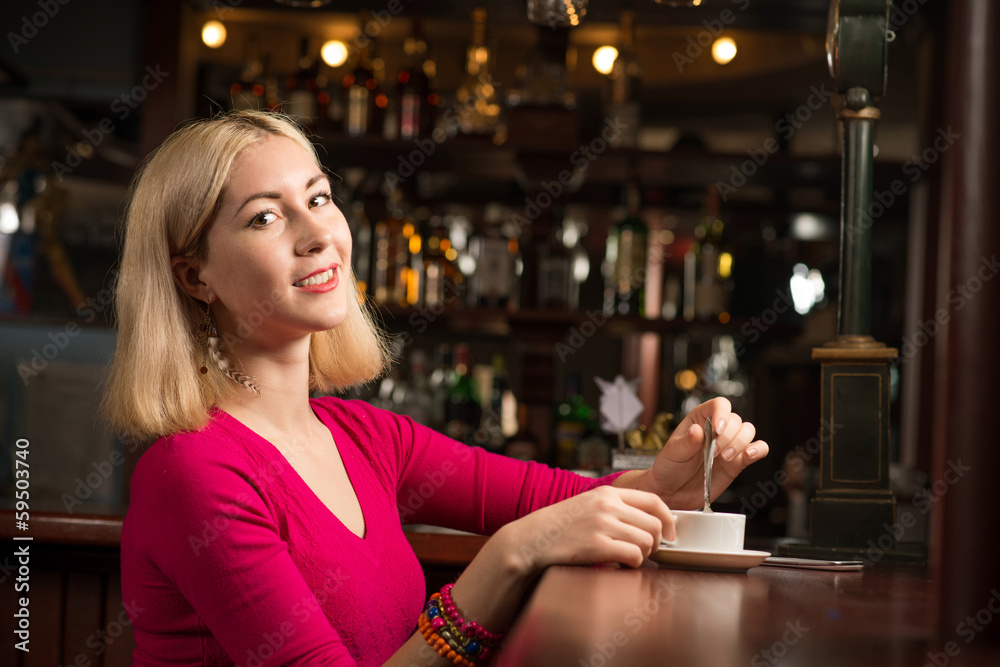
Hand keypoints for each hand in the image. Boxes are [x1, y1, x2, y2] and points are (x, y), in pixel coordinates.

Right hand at [499, 486, 676, 574]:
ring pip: (647, 541)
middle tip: (645, 552)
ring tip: (628, 558)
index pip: (654, 500)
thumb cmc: (560, 526)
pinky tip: (620, 564)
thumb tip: (649, 522)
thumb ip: (614, 508)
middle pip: (655, 524)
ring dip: (643, 555)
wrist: (531, 539)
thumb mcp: (588, 505)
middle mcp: (607, 505)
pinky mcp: (597, 545)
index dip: (669, 519)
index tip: (670, 533)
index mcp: (607, 493)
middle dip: (656, 543)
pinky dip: (632, 564)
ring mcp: (602, 524)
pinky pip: (633, 556)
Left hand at [641, 397, 767, 508]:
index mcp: (699, 419)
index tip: (717, 429)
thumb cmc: (670, 467)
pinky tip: (748, 456)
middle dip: (727, 437)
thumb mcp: (673, 453)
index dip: (722, 413)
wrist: (674, 492)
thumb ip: (686, 443)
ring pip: (749, 431)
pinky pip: (759, 449)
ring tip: (724, 459)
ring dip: (740, 444)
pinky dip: (758, 450)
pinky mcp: (738, 461)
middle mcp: (717, 429)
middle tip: (712, 453)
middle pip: (736, 420)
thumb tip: (697, 430)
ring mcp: (729, 444)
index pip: (719, 404)